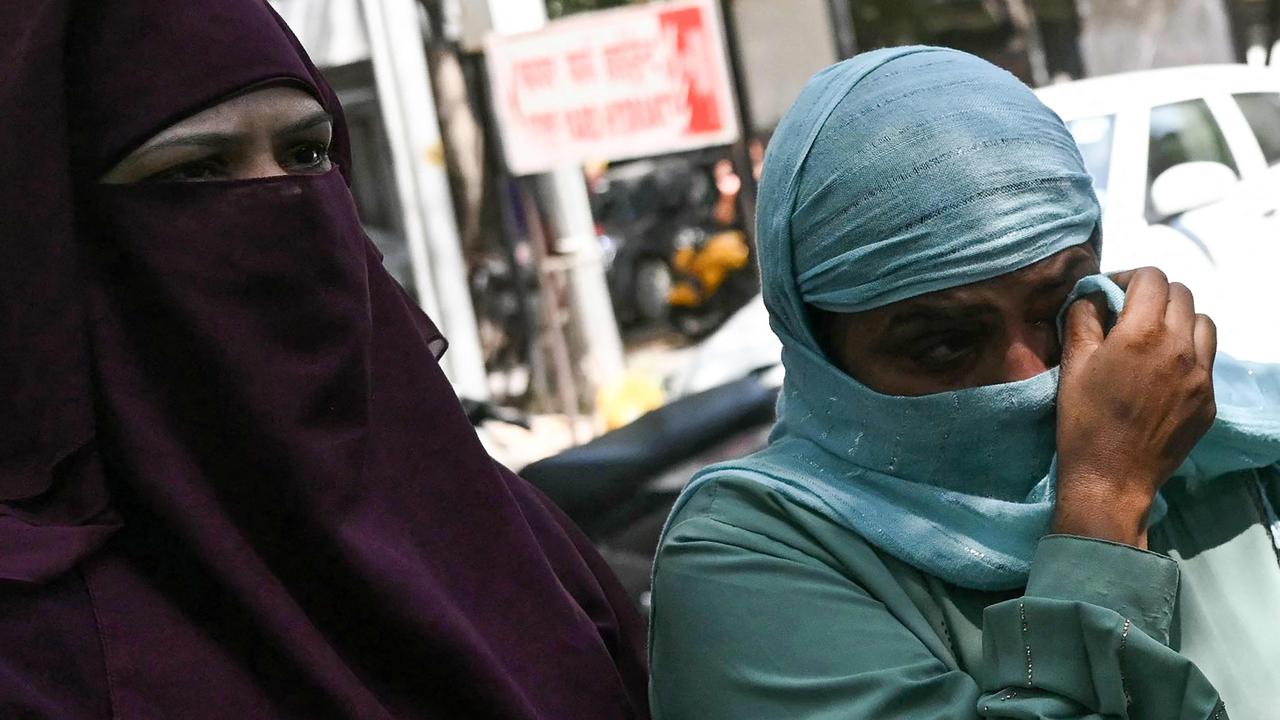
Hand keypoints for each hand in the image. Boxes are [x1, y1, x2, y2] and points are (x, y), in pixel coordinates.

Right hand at [1053, 267, 1216, 547]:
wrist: (1112, 479)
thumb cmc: (1084, 422)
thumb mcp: (1072, 365)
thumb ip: (1082, 319)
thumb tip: (1092, 297)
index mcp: (1142, 334)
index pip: (1151, 277)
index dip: (1128, 278)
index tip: (1111, 295)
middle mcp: (1180, 347)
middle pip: (1181, 294)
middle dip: (1153, 295)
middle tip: (1129, 314)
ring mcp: (1201, 375)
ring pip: (1202, 322)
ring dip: (1178, 320)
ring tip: (1153, 339)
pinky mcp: (1208, 400)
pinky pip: (1206, 359)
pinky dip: (1186, 353)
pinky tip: (1162, 373)